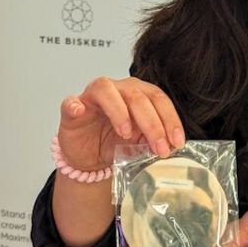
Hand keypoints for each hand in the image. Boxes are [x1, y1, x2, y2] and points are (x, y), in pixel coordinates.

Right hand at [57, 76, 184, 170]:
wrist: (90, 157)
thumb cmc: (116, 143)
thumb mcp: (141, 144)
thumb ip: (154, 140)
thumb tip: (171, 145)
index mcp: (140, 93)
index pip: (159, 100)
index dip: (170, 120)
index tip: (176, 142)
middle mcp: (119, 89)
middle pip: (138, 97)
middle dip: (152, 124)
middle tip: (159, 147)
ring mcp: (93, 96)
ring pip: (107, 91)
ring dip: (120, 112)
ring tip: (126, 134)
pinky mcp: (72, 107)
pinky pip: (71, 102)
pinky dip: (74, 106)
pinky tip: (79, 111)